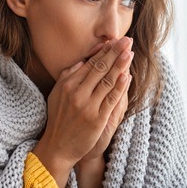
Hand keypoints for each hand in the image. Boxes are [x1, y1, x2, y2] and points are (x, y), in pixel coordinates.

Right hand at [32, 36, 132, 186]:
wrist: (58, 146)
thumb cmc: (59, 119)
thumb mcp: (57, 94)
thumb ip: (68, 76)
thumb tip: (82, 61)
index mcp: (68, 85)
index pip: (90, 63)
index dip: (104, 51)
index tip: (115, 41)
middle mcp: (77, 93)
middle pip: (100, 68)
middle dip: (115, 53)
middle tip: (126, 40)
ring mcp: (87, 106)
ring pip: (107, 81)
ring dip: (120, 65)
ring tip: (129, 53)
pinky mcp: (97, 119)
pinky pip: (111, 99)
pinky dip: (120, 87)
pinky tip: (127, 76)